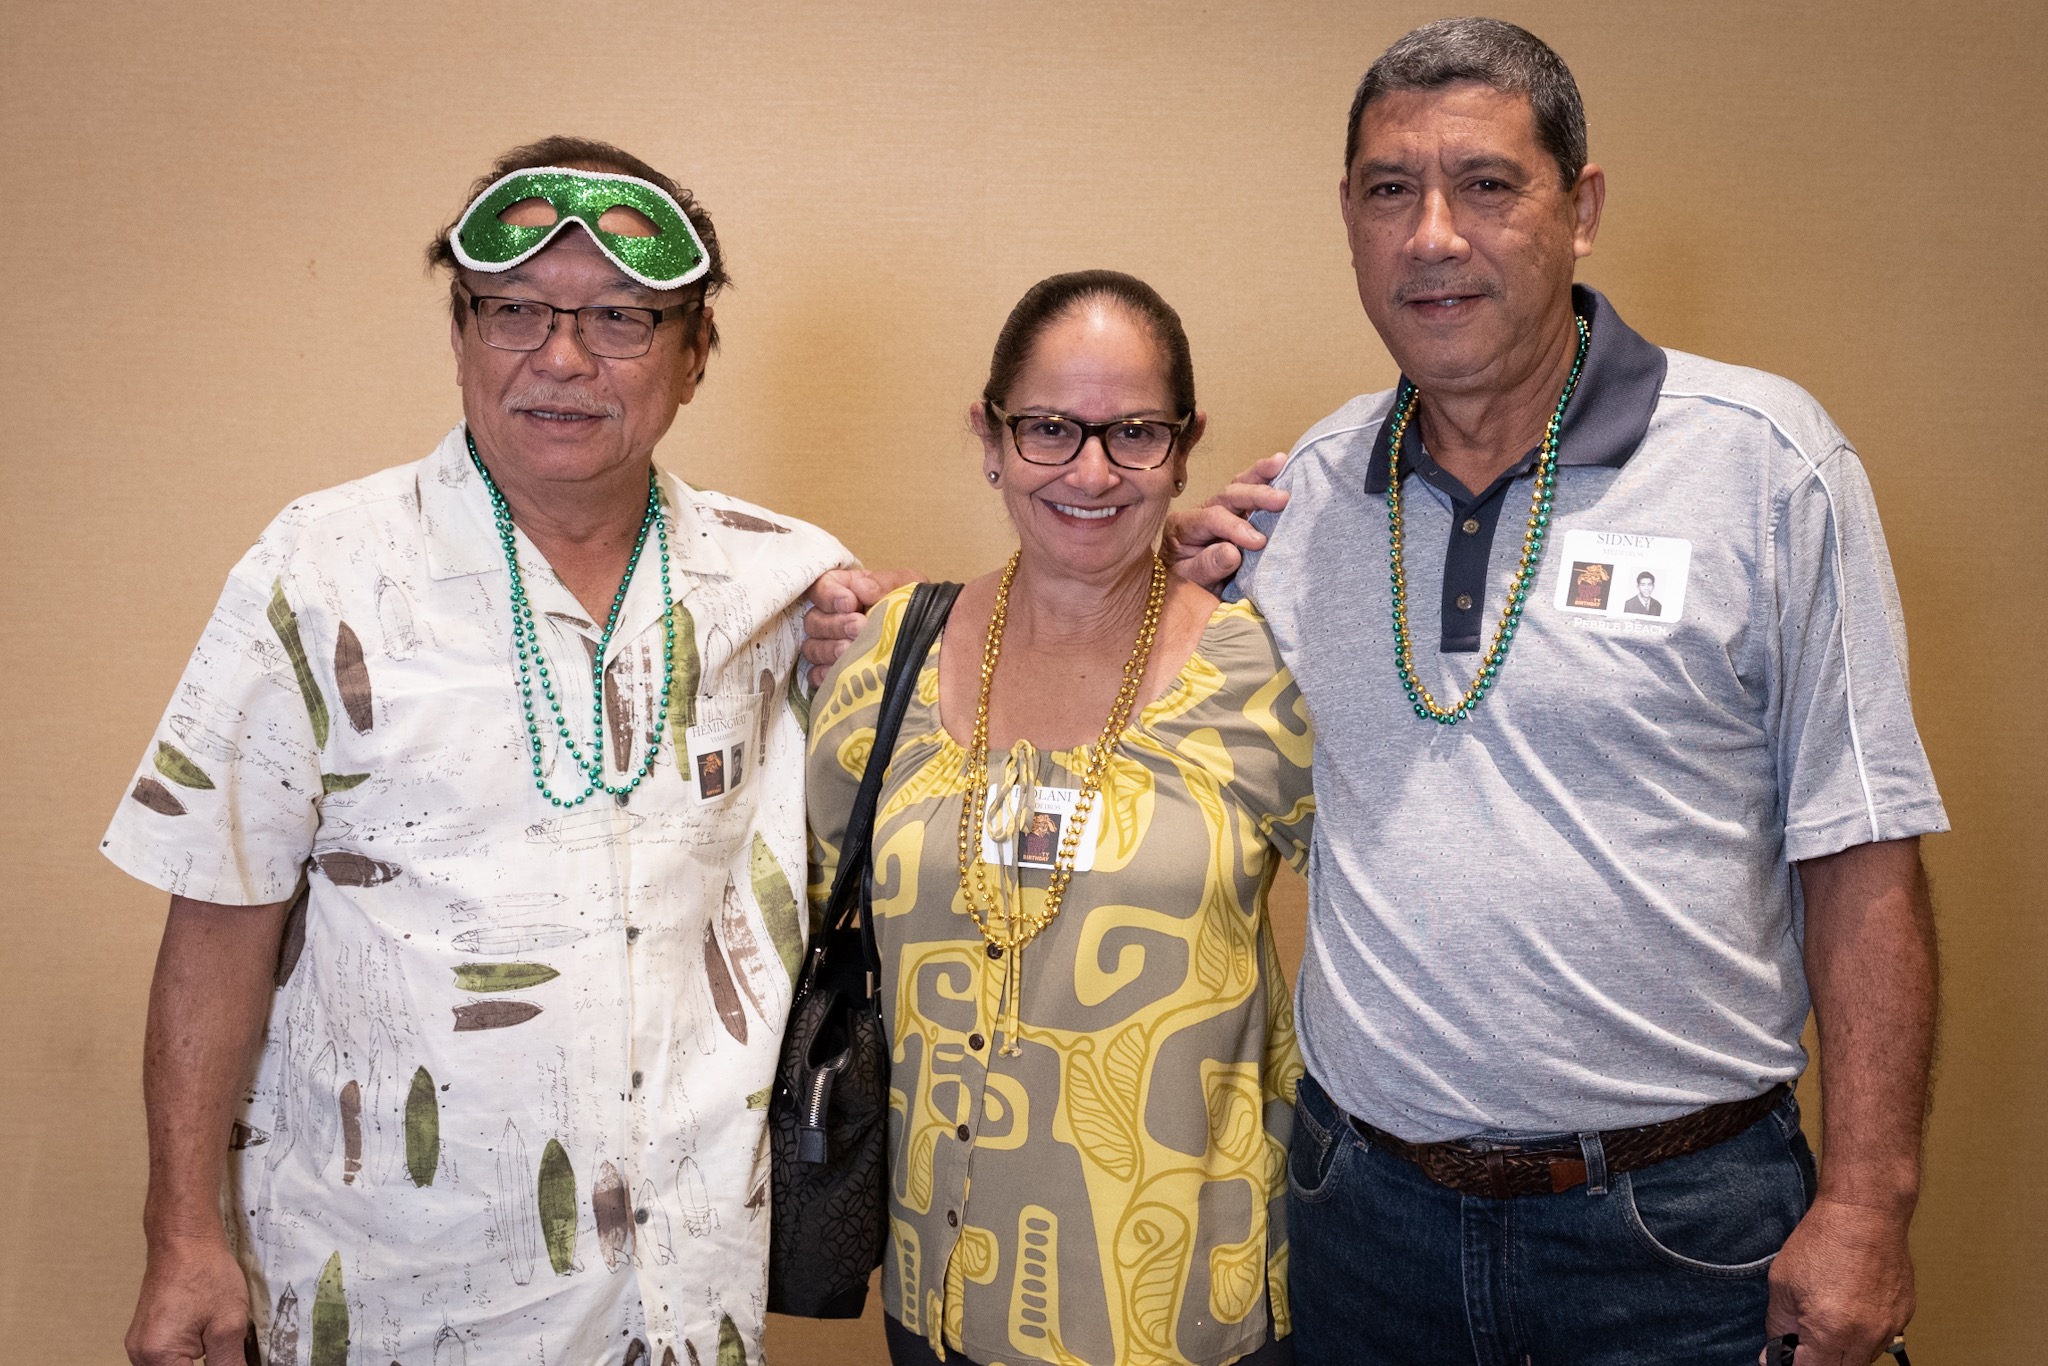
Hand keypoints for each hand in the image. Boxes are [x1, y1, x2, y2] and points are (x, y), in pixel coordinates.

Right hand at [126, 1235, 250, 1364]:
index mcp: (159, 1355)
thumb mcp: (229, 1323)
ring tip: (215, 1338)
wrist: (184, 1241)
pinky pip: (166, 1359)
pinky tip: (205, 1337)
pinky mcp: (145, 1338)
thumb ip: (229, 1362)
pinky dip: (187, 1355)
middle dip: (206, 1364)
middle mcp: (141, 1356)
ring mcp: (139, 1347)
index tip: (231, 1360)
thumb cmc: (205, 1272)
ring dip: (196, 1362)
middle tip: (226, 1348)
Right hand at [801, 567, 921, 688]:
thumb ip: (883, 583)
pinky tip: (841, 672)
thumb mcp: (905, 586)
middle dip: (835, 624)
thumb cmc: (912, 606)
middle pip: (813, 620)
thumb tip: (861, 588)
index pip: (820, 587)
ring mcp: (829, 646)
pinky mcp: (833, 672)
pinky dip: (824, 674)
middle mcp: (832, 617)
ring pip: (812, 648)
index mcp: (846, 590)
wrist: (929, 640)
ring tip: (852, 650)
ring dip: (830, 649)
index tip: (850, 603)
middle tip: (859, 627)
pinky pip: (815, 675)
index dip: (829, 595)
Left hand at [1161, 452, 1290, 590]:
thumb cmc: (1189, 588)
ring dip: (1261, 474)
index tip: (1258, 541)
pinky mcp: (1237, 514)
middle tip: (1282, 499)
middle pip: (1227, 496)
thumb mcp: (1192, 582)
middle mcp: (1201, 512)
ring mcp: (1220, 510)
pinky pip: (1250, 494)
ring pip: (1239, 486)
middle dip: (1255, 495)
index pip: (1211, 519)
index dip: (1235, 527)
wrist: (1188, 592)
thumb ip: (1208, 566)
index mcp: (1183, 527)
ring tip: (1281, 462)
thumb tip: (1233, 552)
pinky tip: (1283, 470)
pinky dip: (1266, 481)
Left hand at [1764, 1196, 1913, 1364]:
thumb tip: (1774, 1355)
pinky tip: (1850, 1308)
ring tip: (1828, 1318)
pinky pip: (1882, 1339)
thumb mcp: (1783, 1283)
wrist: (1865, 1213)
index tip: (1788, 1357)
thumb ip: (1778, 1325)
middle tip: (1805, 1340)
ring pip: (1864, 1359)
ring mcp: (1890, 1328)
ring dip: (1844, 1351)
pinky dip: (1864, 1334)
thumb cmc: (1823, 1240)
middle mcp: (1866, 1336)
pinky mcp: (1904, 1316)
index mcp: (1831, 1331)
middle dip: (1820, 1361)